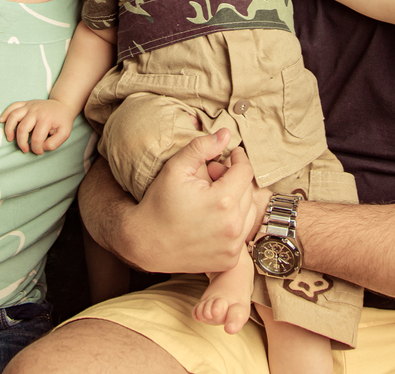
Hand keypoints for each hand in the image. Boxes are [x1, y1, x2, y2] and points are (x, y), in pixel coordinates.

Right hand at [0, 99, 77, 153]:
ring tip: (10, 139)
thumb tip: (40, 147)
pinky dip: (6, 113)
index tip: (39, 152)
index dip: (36, 148)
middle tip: (24, 149)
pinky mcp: (26, 103)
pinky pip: (13, 106)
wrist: (63, 105)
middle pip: (23, 128)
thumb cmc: (62, 121)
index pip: (36, 138)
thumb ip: (54, 143)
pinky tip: (1, 121)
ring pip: (14, 116)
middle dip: (21, 142)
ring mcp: (30, 106)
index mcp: (46, 119)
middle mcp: (36, 111)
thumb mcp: (64, 133)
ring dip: (9, 129)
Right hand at [127, 130, 260, 272]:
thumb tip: (226, 134)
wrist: (145, 243)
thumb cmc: (159, 204)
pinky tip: (214, 217)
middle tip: (214, 176)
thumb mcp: (176, 169)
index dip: (238, 158)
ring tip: (214, 196)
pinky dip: (234, 222)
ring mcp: (232, 246)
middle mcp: (232, 226)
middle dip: (234, 179)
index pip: (245, 171)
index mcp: (223, 201)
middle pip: (249, 191)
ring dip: (237, 200)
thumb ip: (202, 147)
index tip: (230, 154)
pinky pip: (242, 233)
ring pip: (249, 212)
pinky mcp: (230, 260)